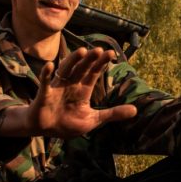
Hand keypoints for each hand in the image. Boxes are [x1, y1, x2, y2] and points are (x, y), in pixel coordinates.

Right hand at [0, 47, 136, 138]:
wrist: (47, 131)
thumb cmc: (69, 123)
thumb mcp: (94, 120)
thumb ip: (113, 114)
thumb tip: (136, 110)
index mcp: (83, 89)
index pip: (94, 73)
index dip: (101, 63)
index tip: (111, 53)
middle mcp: (71, 84)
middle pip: (82, 68)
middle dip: (91, 60)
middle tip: (99, 50)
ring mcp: (58, 87)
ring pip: (66, 70)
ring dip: (73, 61)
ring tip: (82, 52)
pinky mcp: (45, 94)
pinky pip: (45, 83)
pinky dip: (46, 74)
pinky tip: (50, 66)